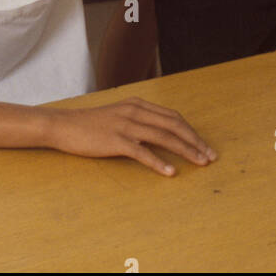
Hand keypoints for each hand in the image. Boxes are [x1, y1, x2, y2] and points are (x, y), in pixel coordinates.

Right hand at [48, 97, 216, 174]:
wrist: (65, 126)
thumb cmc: (91, 124)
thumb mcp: (118, 115)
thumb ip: (139, 120)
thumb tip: (162, 133)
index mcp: (137, 104)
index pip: (173, 117)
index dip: (192, 132)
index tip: (205, 146)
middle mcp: (135, 111)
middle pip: (173, 125)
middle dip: (195, 141)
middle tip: (210, 156)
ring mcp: (125, 125)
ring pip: (163, 137)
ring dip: (185, 150)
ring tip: (200, 163)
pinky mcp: (116, 140)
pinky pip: (143, 152)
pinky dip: (159, 162)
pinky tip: (171, 171)